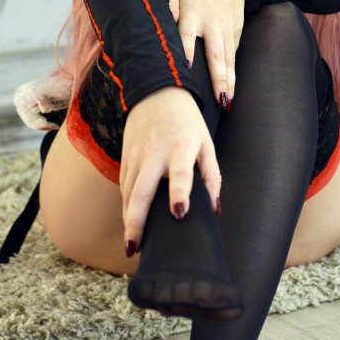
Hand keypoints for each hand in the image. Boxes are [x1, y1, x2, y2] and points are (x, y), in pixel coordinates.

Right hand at [120, 87, 220, 253]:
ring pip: (128, 193)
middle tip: (134, 249)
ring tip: (131, 246)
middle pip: (141, 191)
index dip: (180, 193)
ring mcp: (136, 156)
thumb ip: (211, 175)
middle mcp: (154, 153)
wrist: (155, 90)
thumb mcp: (206, 142)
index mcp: (180, 148)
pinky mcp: (125, 157)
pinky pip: (124, 186)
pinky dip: (125, 205)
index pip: (180, 174)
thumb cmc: (186, 121)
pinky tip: (129, 222)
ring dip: (128, 220)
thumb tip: (215, 209)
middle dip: (136, 222)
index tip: (178, 214)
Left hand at [164, 0, 244, 104]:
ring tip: (227, 102)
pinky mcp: (236, 31)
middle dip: (217, 77)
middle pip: (215, 54)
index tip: (186, 70)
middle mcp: (212, 23)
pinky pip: (234, 54)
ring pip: (228, 58)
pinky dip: (234, 73)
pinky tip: (231, 91)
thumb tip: (164, 22)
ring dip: (228, 80)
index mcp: (193, 12)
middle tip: (218, 99)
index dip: (186, 52)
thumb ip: (168, 2)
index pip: (187, 35)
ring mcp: (227, 28)